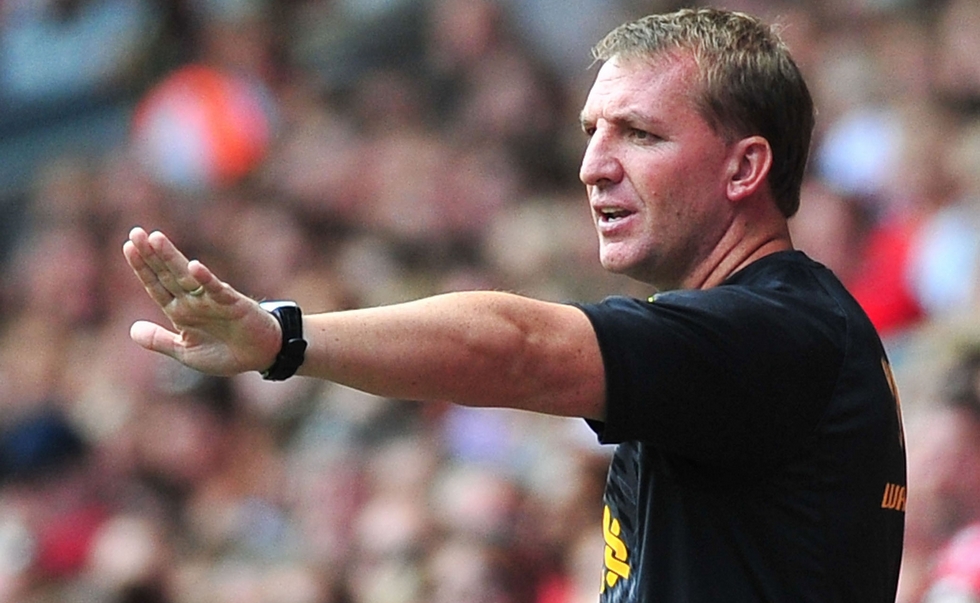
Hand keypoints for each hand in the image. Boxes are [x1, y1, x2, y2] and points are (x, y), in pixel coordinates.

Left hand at [122, 227, 280, 375]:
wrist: (260, 357)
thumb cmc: (225, 353)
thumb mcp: (186, 352)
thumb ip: (160, 341)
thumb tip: (132, 329)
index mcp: (180, 311)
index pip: (156, 285)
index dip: (142, 267)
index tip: (128, 246)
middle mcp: (193, 301)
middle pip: (168, 274)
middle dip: (151, 254)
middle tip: (135, 232)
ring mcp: (212, 300)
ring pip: (187, 276)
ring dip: (171, 257)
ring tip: (155, 238)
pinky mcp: (233, 304)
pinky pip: (217, 290)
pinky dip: (206, 280)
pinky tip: (194, 267)